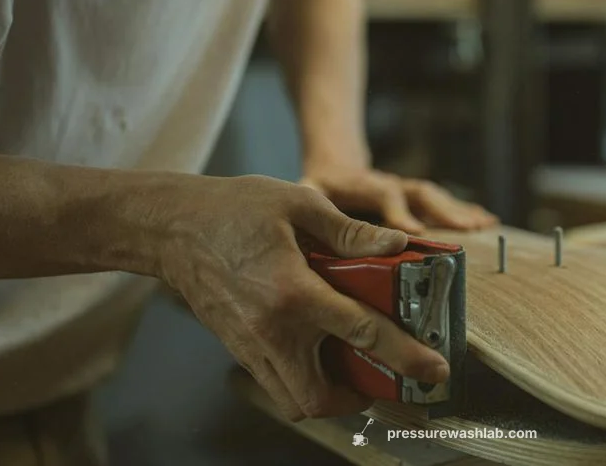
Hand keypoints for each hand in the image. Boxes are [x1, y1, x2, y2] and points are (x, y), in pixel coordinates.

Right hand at [152, 174, 448, 420]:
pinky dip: (304, 383)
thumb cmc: (232, 209)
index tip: (435, 369)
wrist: (171, 227)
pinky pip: (276, 385)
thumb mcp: (298, 203)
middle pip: (322, 397)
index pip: (362, 335)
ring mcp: (251, 345)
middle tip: (386, 374)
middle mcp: (272, 331)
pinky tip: (321, 352)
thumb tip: (397, 245)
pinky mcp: (239, 348)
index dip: (406, 355)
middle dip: (362, 396)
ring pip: (296, 401)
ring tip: (355, 368)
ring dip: (332, 396)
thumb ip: (350, 231)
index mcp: (292, 292)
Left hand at [299, 166, 497, 233]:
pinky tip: (487, 221)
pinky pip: (443, 203)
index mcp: (365, 185)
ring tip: (484, 225)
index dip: (399, 214)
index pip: (385, 196)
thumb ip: (309, 202)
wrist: (338, 164)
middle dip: (443, 211)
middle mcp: (391, 186)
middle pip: (420, 194)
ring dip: (459, 210)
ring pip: (436, 198)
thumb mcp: (309, 191)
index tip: (414, 232)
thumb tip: (304, 229)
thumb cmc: (322, 185)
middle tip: (466, 228)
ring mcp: (406, 192)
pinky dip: (466, 210)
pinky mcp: (416, 200)